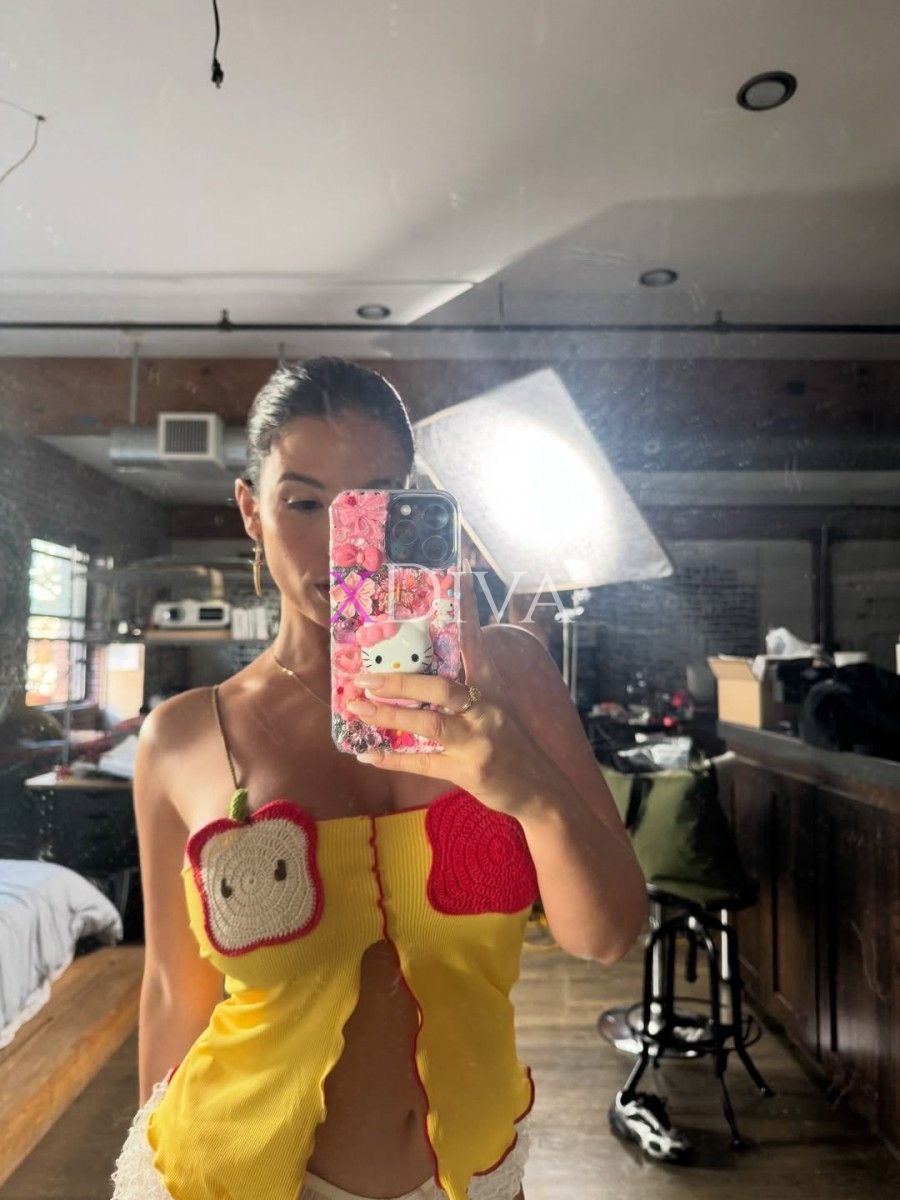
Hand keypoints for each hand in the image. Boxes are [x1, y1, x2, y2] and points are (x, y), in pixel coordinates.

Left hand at [345, 560, 555, 819]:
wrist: (542, 791)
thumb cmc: (512, 746)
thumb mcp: (498, 709)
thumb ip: (467, 690)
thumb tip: (424, 674)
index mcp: (491, 688)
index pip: (475, 641)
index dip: (466, 609)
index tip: (457, 572)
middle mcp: (486, 709)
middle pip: (440, 687)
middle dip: (400, 682)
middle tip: (364, 677)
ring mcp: (477, 741)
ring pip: (428, 723)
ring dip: (388, 715)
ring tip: (357, 707)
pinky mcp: (468, 770)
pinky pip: (423, 762)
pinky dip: (393, 758)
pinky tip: (367, 753)